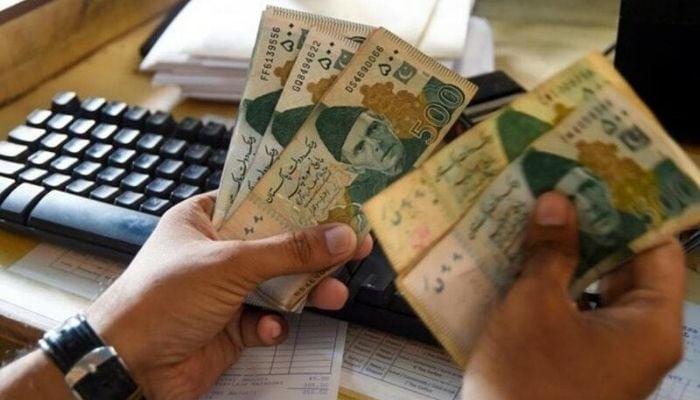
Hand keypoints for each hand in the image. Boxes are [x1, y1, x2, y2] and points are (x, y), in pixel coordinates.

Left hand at [86, 192, 371, 398]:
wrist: (129, 366)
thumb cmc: (162, 298)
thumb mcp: (230, 263)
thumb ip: (289, 250)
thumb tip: (341, 235)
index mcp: (205, 220)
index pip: (260, 201)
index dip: (299, 201)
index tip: (337, 201)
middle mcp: (216, 253)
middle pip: (278, 245)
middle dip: (314, 251)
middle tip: (355, 247)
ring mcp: (224, 291)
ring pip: (278, 285)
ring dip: (305, 292)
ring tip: (335, 295)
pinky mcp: (231, 327)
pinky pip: (266, 320)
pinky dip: (273, 326)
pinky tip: (270, 330)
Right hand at [462, 192, 685, 399]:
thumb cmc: (526, 380)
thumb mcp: (534, 306)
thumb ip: (551, 251)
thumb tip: (558, 202)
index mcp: (650, 324)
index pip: (658, 248)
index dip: (632, 208)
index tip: (602, 173)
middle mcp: (641, 337)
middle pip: (628, 265)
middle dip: (593, 226)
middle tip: (561, 186)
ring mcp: (612, 351)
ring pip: (599, 286)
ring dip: (571, 253)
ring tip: (539, 214)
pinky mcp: (583, 359)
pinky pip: (579, 309)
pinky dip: (557, 283)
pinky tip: (526, 257)